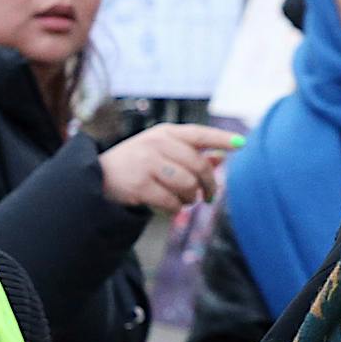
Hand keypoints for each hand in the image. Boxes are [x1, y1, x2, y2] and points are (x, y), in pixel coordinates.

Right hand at [100, 124, 241, 212]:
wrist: (98, 177)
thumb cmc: (138, 164)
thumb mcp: (162, 153)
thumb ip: (191, 155)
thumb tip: (222, 157)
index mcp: (166, 133)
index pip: (200, 134)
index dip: (222, 139)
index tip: (243, 143)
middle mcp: (157, 143)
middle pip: (198, 166)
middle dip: (209, 185)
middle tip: (209, 197)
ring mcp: (147, 162)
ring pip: (187, 185)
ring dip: (190, 198)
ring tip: (184, 200)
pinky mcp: (139, 184)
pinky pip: (171, 201)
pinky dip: (175, 208)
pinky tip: (169, 207)